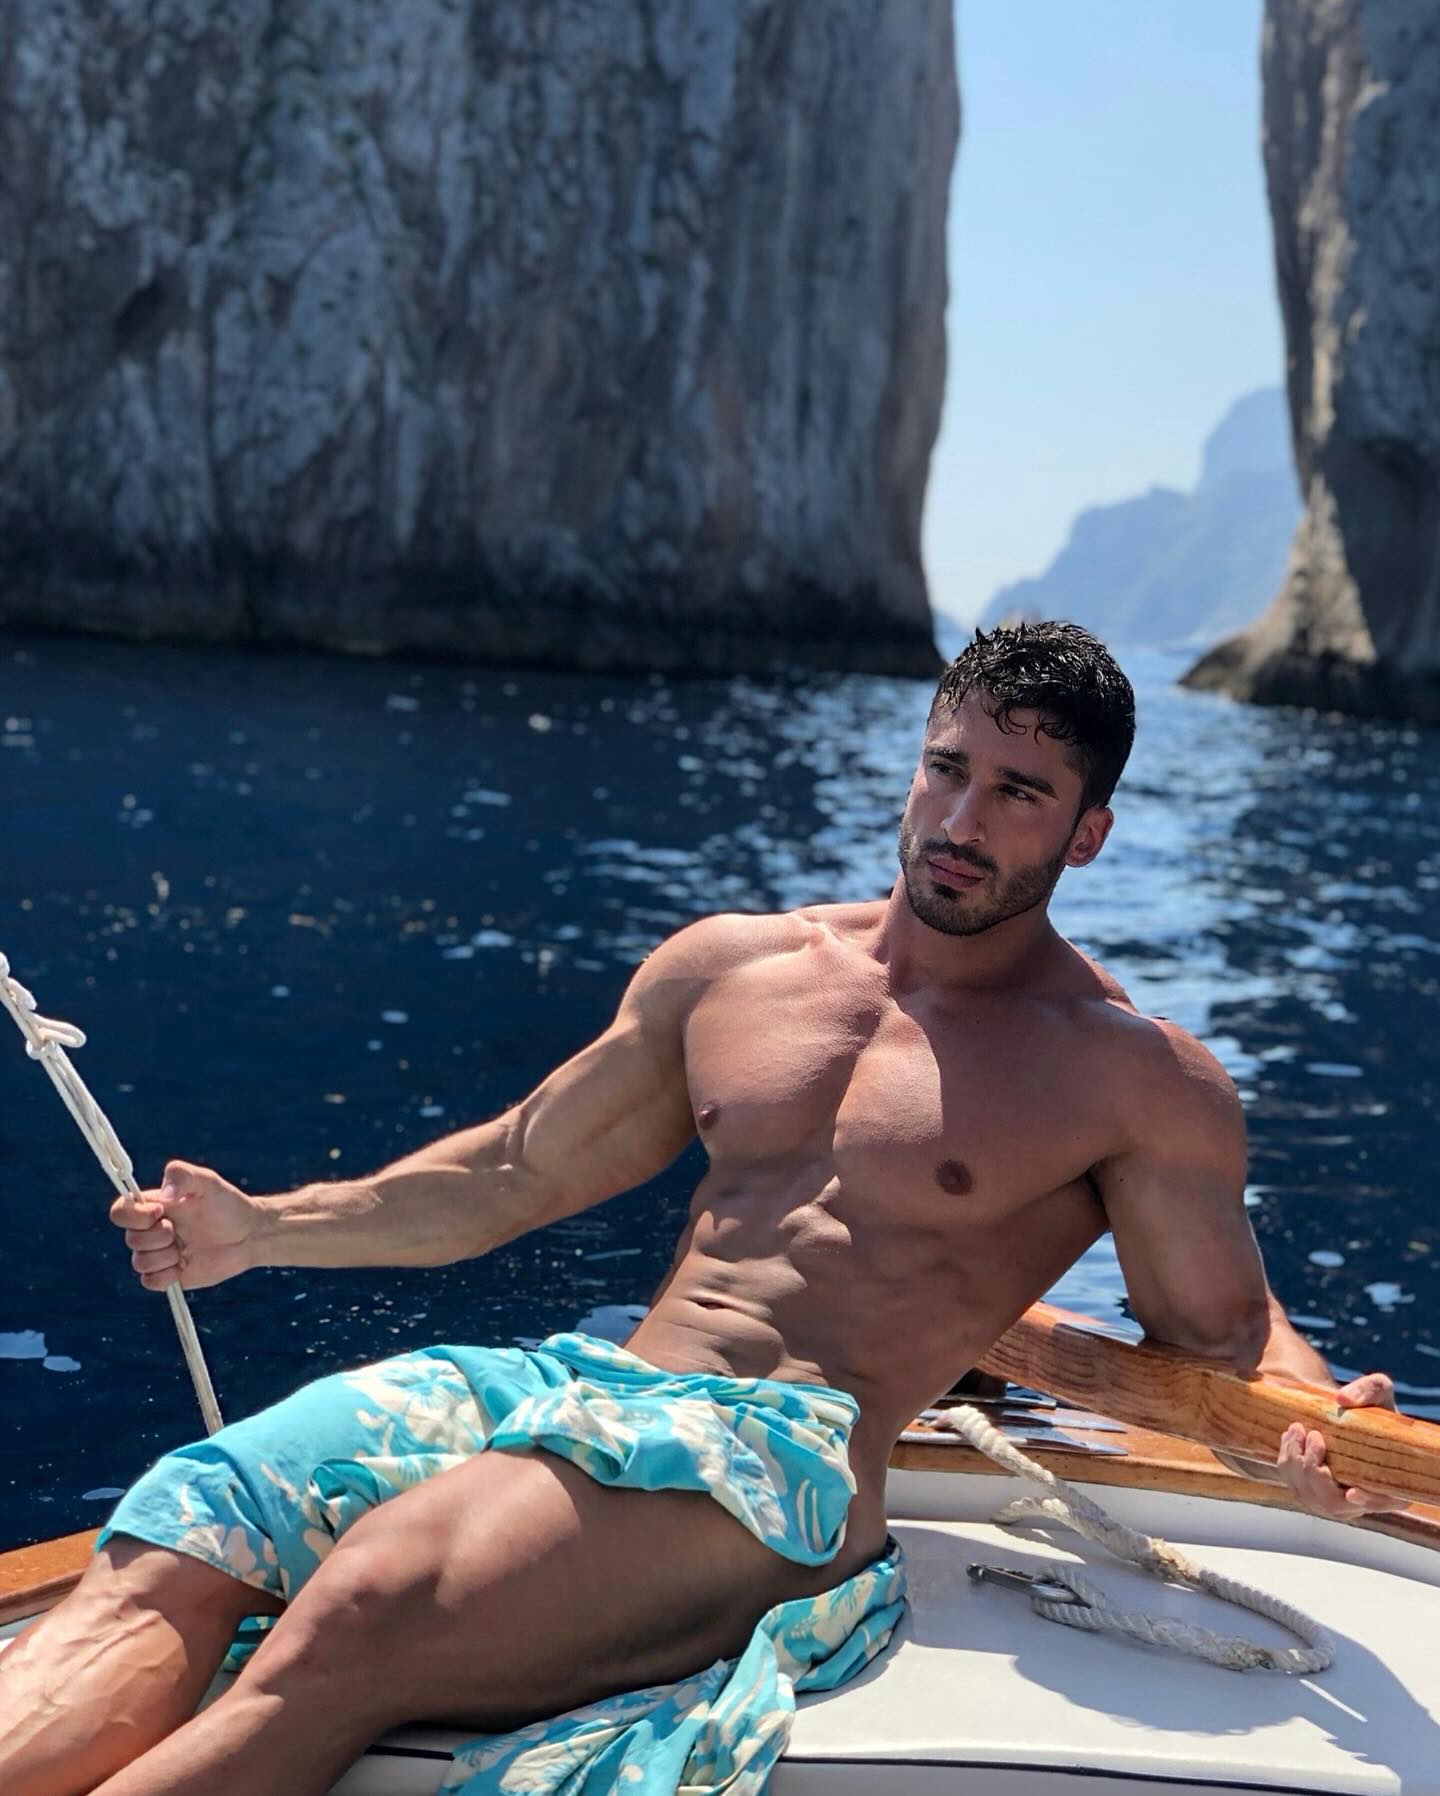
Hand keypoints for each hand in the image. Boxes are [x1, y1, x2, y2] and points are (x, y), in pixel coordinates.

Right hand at [110, 1158, 258, 1290]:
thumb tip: (161, 1197)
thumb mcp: (207, 1181)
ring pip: (139, 1262)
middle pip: (131, 1239)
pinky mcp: (169, 1274)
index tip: (160, 1212)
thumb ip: (181, 1176)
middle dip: (157, 1236)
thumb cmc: (226, 1202)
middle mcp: (151, 1230)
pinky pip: (150, 1282)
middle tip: (179, 1231)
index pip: (120, 1211)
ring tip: (186, 1248)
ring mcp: (160, 1253)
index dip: (132, 1215)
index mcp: (153, 1206)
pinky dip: (166, 1275)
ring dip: (164, 1256)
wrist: (248, 1233)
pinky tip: (185, 1265)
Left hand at [1276, 1372, 1403, 1520]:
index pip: (1384, 1502)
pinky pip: (1296, 1487)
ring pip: (1311, 1497)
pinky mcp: (1316, 1495)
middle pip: (1335, 1503)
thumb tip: (1342, 1398)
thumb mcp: (1379, 1390)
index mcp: (1395, 1482)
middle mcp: (1367, 1500)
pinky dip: (1288, 1462)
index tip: (1352, 1492)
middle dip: (1316, 1470)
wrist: (1351, 1414)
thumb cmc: (1372, 1404)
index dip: (1370, 1501)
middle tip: (1314, 1435)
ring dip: (1298, 1462)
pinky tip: (1291, 1438)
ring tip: (1298, 1428)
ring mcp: (1339, 1503)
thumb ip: (1368, 1390)